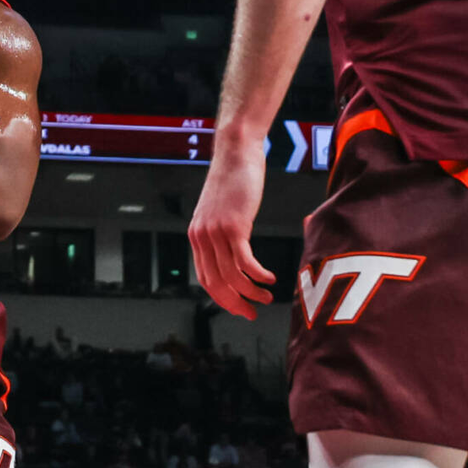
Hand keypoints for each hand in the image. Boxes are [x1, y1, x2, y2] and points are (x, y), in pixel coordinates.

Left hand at [189, 137, 276, 318]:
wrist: (235, 153)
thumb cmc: (233, 182)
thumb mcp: (221, 212)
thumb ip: (223, 235)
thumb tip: (235, 256)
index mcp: (197, 237)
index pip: (206, 279)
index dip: (224, 299)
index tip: (241, 309)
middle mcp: (202, 237)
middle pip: (216, 283)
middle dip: (235, 303)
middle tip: (253, 313)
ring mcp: (216, 232)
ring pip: (232, 276)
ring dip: (251, 292)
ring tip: (267, 297)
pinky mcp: (233, 225)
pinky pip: (245, 261)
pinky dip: (258, 275)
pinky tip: (270, 278)